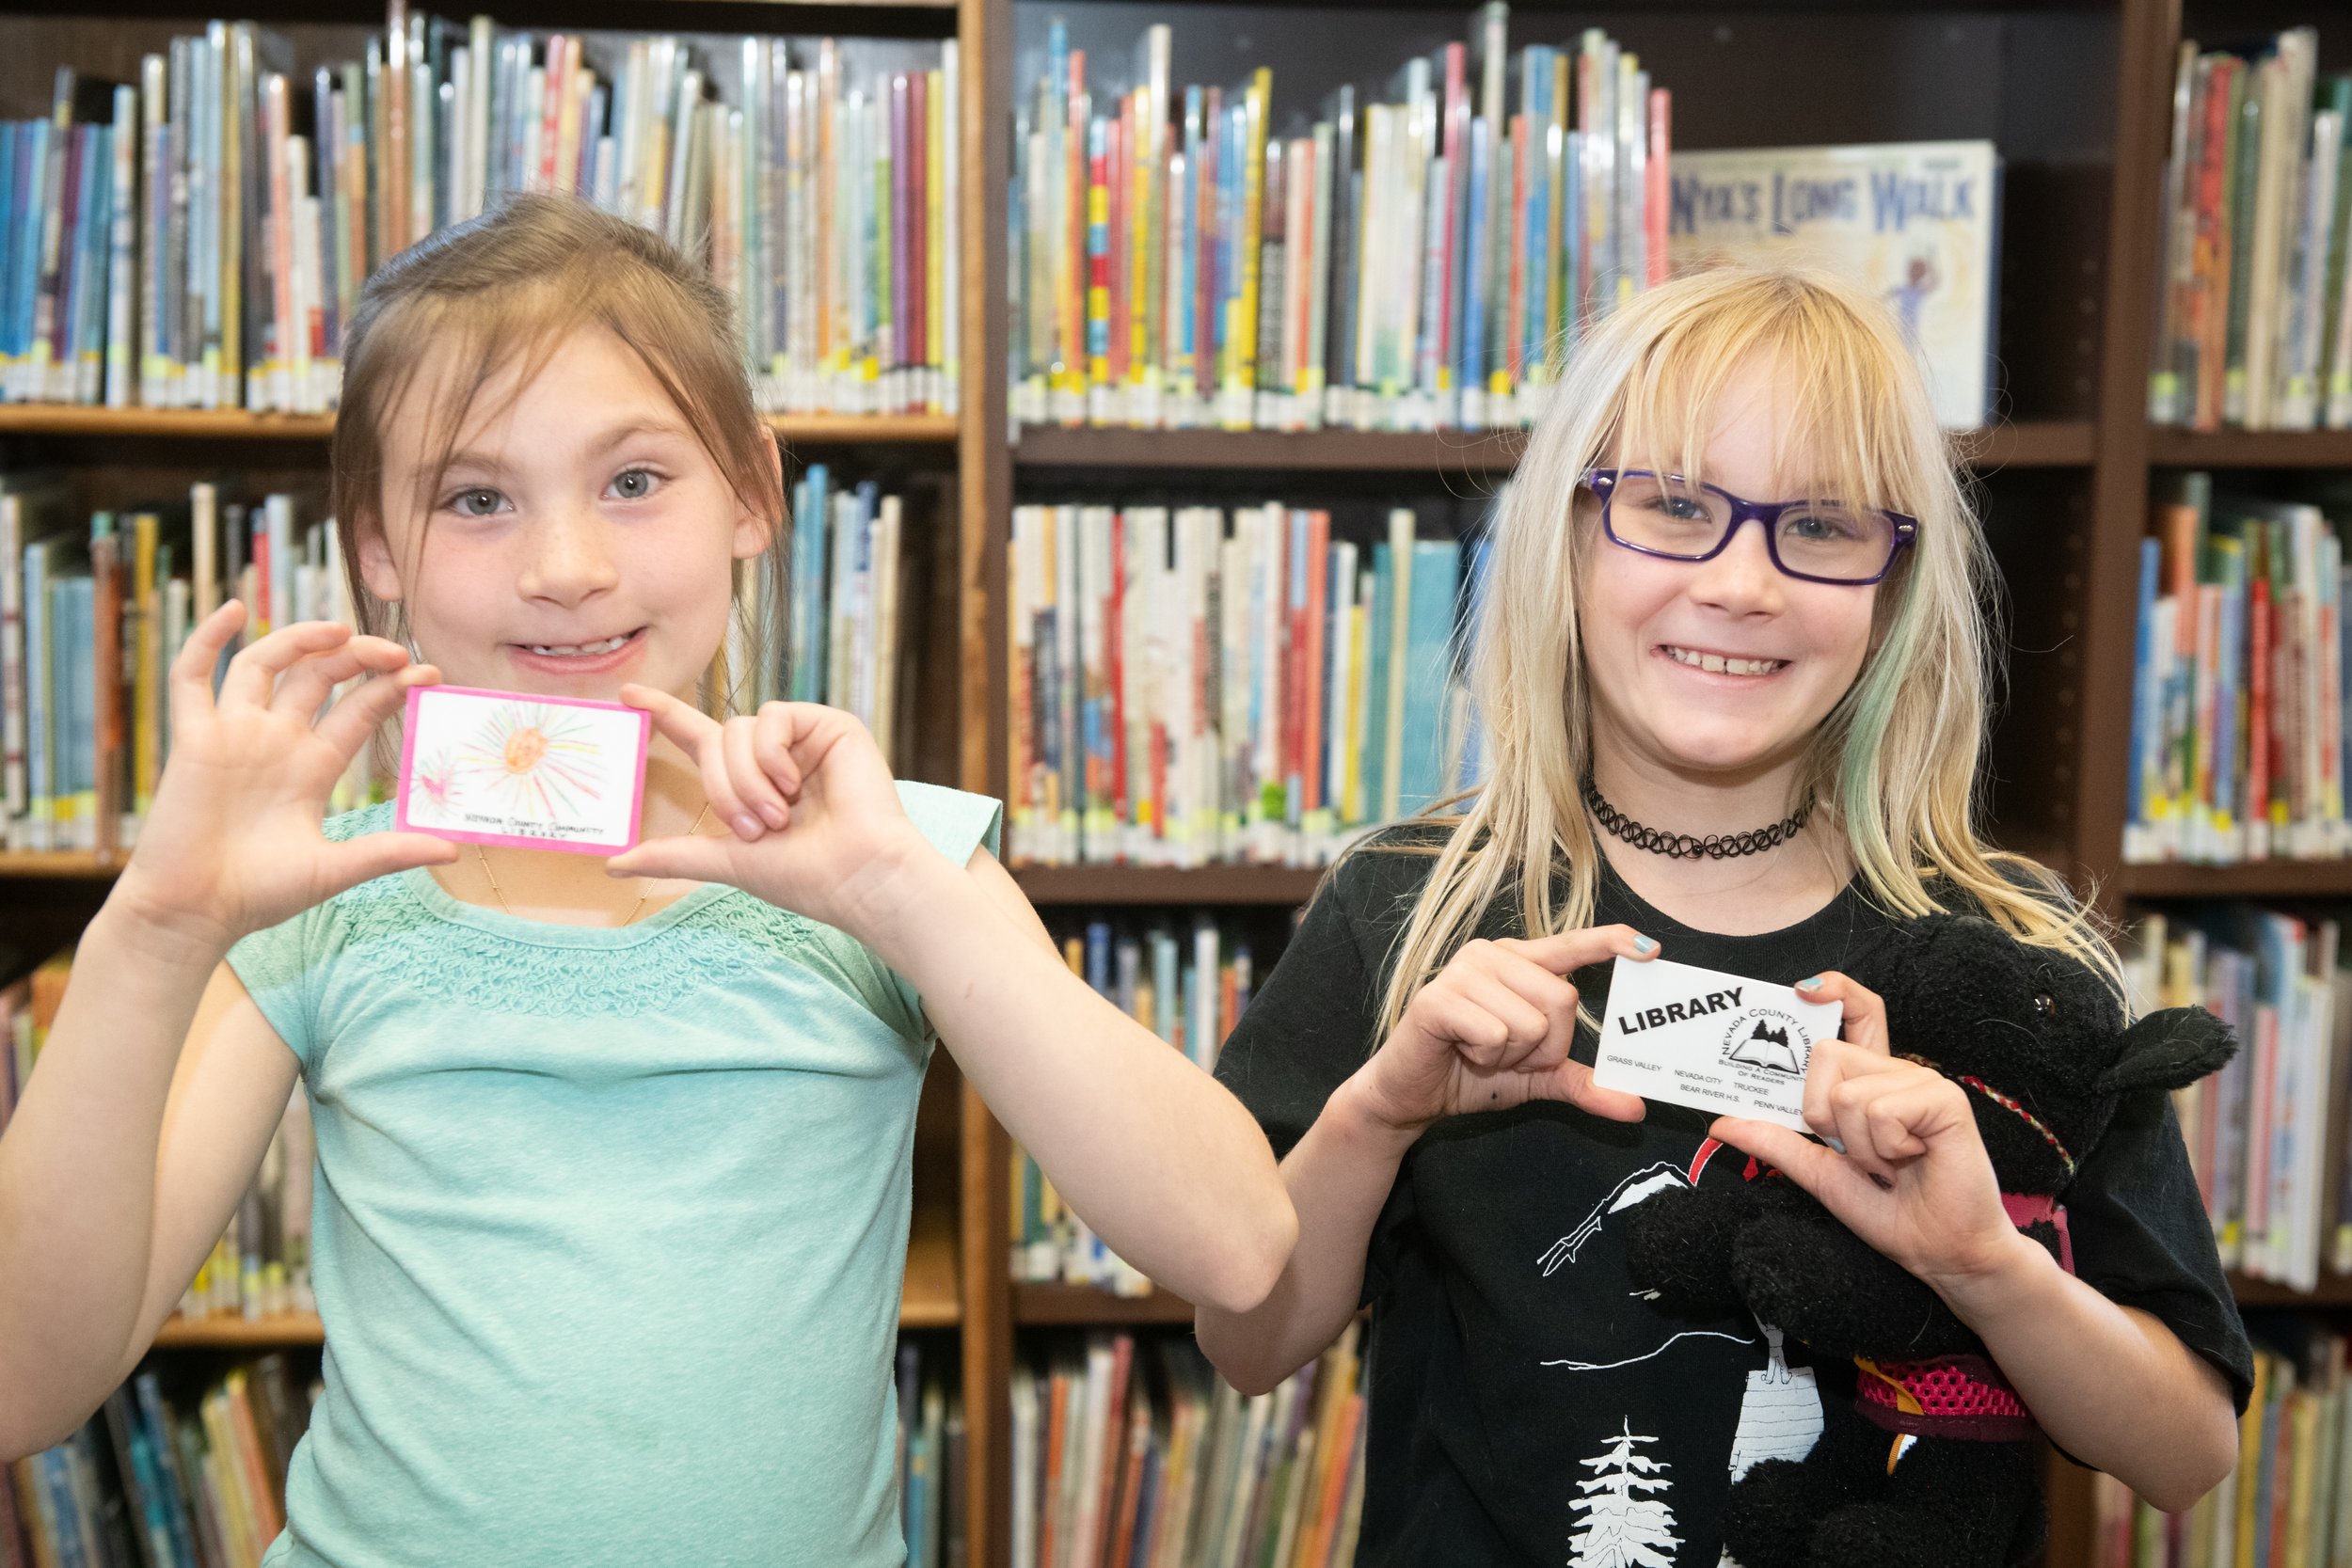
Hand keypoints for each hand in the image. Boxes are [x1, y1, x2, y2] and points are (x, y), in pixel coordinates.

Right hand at [109, 603, 457, 954]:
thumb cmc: (259, 895)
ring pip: (265, 666)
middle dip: (356, 657)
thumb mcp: (335, 870)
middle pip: (319, 677)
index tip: (430, 672)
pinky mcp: (193, 739)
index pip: (359, 710)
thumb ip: (389, 853)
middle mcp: (277, 741)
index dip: (391, 687)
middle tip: (393, 650)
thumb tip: (454, 849)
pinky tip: (234, 611)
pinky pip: (193, 678)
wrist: (193, 914)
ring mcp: (235, 735)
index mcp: (314, 766)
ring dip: (298, 639)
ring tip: (338, 629)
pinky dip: (207, 640)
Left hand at [605, 689, 933, 937]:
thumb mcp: (728, 861)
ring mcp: (803, 739)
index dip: (664, 714)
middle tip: (752, 828)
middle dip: (722, 787)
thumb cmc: (805, 877)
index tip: (626, 694)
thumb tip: (612, 864)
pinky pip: (773, 719)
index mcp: (750, 781)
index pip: (700, 738)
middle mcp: (774, 756)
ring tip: (778, 816)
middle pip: (716, 739)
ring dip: (747, 779)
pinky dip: (772, 756)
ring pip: (740, 728)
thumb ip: (674, 855)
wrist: (858, 876)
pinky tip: (795, 785)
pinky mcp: (830, 725)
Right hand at [1345, 926, 1655, 1135]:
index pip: (1572, 945)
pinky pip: (1496, 1034)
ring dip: (1513, 1055)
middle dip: (1547, 1046)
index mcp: (1519, 961)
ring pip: (1531, 1021)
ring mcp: (1463, 971)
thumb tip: (1636, 1107)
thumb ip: (1583, 1084)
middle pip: (1562, 999)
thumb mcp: (1538, 1078)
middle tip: (1511, 1055)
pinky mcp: (1439, 997)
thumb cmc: (1472, 1073)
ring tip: (1482, 1053)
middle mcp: (1492, 954)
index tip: (1651, 949)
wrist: (1411, 1096)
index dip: (1611, 942)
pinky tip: (1462, 1051)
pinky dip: (1487, 1058)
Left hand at [1705, 971, 2025, 1295]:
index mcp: (1870, 1081)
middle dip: (1822, 1115)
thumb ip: (1775, 1141)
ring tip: (1890, 1165)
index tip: (1801, 991)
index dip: (1834, 990)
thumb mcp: (1818, 1173)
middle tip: (1858, 1153)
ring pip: (1846, 1092)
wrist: (1940, 1251)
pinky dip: (1885, 1148)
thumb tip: (1721, 1122)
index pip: (1858, 1012)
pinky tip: (1912, 1160)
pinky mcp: (1945, 1099)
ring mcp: (1922, 1081)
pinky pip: (1880, 1111)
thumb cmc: (1889, 1212)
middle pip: (1825, 1055)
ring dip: (1857, 1146)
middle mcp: (1896, 1071)